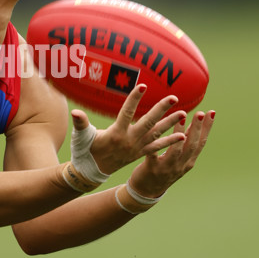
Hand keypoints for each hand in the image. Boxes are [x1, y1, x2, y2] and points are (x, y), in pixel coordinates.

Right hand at [71, 84, 186, 175]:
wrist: (92, 171)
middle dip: (161, 110)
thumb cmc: (85, 150)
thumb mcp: (81, 136)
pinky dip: (170, 141)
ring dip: (170, 123)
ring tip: (183, 113)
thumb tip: (75, 112)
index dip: (135, 99)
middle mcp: (129, 140)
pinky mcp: (140, 153)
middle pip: (148, 122)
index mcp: (116, 133)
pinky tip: (182, 136)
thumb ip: (80, 123)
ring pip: (156, 133)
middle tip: (174, 98)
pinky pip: (157, 146)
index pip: (127, 113)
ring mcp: (136, 147)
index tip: (143, 86)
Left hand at [128, 110, 214, 197]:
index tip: (212, 112)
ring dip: (180, 133)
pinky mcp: (152, 168)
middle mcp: (181, 165)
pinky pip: (154, 155)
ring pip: (176, 150)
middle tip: (201, 113)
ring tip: (181, 118)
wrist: (147, 191)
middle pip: (192, 145)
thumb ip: (185, 142)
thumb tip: (194, 121)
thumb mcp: (179, 157)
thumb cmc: (164, 169)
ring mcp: (167, 168)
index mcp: (189, 161)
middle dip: (197, 128)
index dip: (207, 128)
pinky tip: (156, 133)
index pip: (201, 143)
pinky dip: (156, 145)